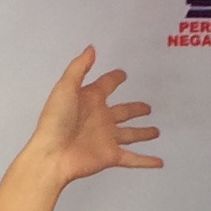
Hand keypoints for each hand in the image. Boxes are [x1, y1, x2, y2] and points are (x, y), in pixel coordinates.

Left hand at [19, 48, 158, 187]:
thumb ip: (79, 68)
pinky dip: (147, 161)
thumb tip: (91, 48)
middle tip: (147, 107)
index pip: (105, 85)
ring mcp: (106, 138)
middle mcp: (100, 119)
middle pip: (122, 112)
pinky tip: (158, 162)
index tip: (123, 74)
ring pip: (131, 134)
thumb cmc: (55, 121)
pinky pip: (133, 158)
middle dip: (135, 109)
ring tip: (156, 131)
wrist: (52, 155)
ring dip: (143, 133)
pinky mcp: (111, 155)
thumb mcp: (65, 87)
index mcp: (89, 101)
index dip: (114, 79)